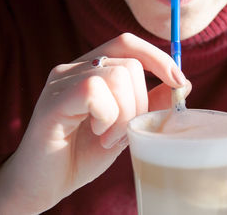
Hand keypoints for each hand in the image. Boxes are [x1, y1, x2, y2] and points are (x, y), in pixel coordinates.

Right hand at [0, 33, 190, 213]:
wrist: (44, 183)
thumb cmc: (83, 153)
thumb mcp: (126, 126)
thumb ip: (149, 104)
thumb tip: (182, 83)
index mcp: (92, 69)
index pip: (128, 44)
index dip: (158, 58)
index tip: (179, 82)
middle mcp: (75, 67)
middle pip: (130, 64)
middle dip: (140, 104)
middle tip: (124, 132)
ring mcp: (62, 80)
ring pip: (117, 76)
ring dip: (124, 115)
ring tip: (109, 138)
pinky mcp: (54, 98)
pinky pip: (95, 91)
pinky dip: (107, 117)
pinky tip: (98, 135)